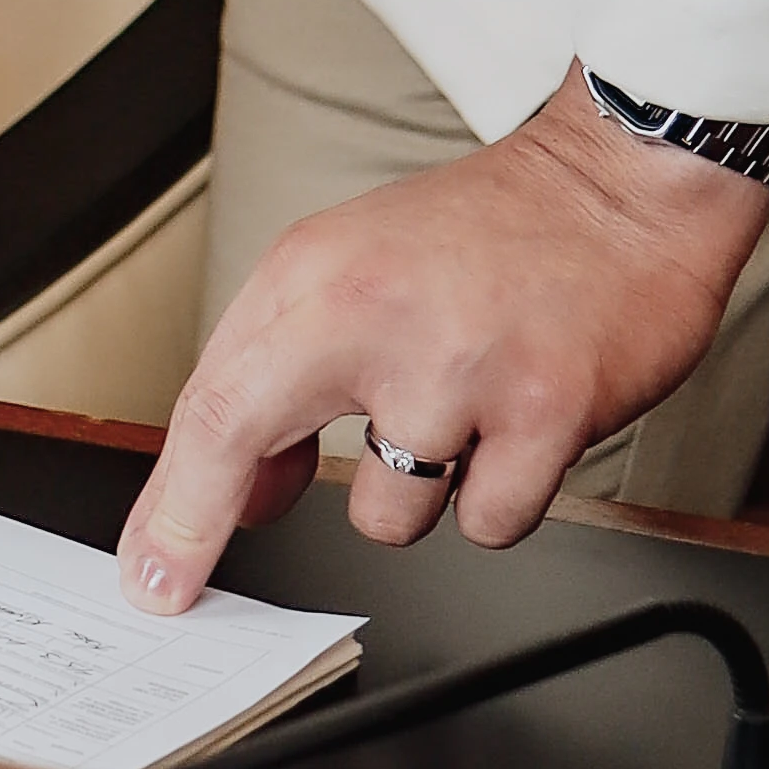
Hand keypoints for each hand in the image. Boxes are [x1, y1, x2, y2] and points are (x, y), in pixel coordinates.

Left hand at [118, 63, 768, 609]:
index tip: (148, 569)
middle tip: (175, 582)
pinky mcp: (547, 414)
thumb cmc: (488, 231)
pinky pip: (488, 523)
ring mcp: (458, 369)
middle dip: (199, 527)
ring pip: (388, 513)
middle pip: (243, 437)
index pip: (212, 399)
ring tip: (457, 414)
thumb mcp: (354, 268)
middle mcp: (371, 315)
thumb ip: (287, 372)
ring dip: (417, 491)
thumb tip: (243, 491)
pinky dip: (499, 496)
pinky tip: (517, 428)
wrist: (620, 186)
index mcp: (313, 273)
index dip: (171, 500)